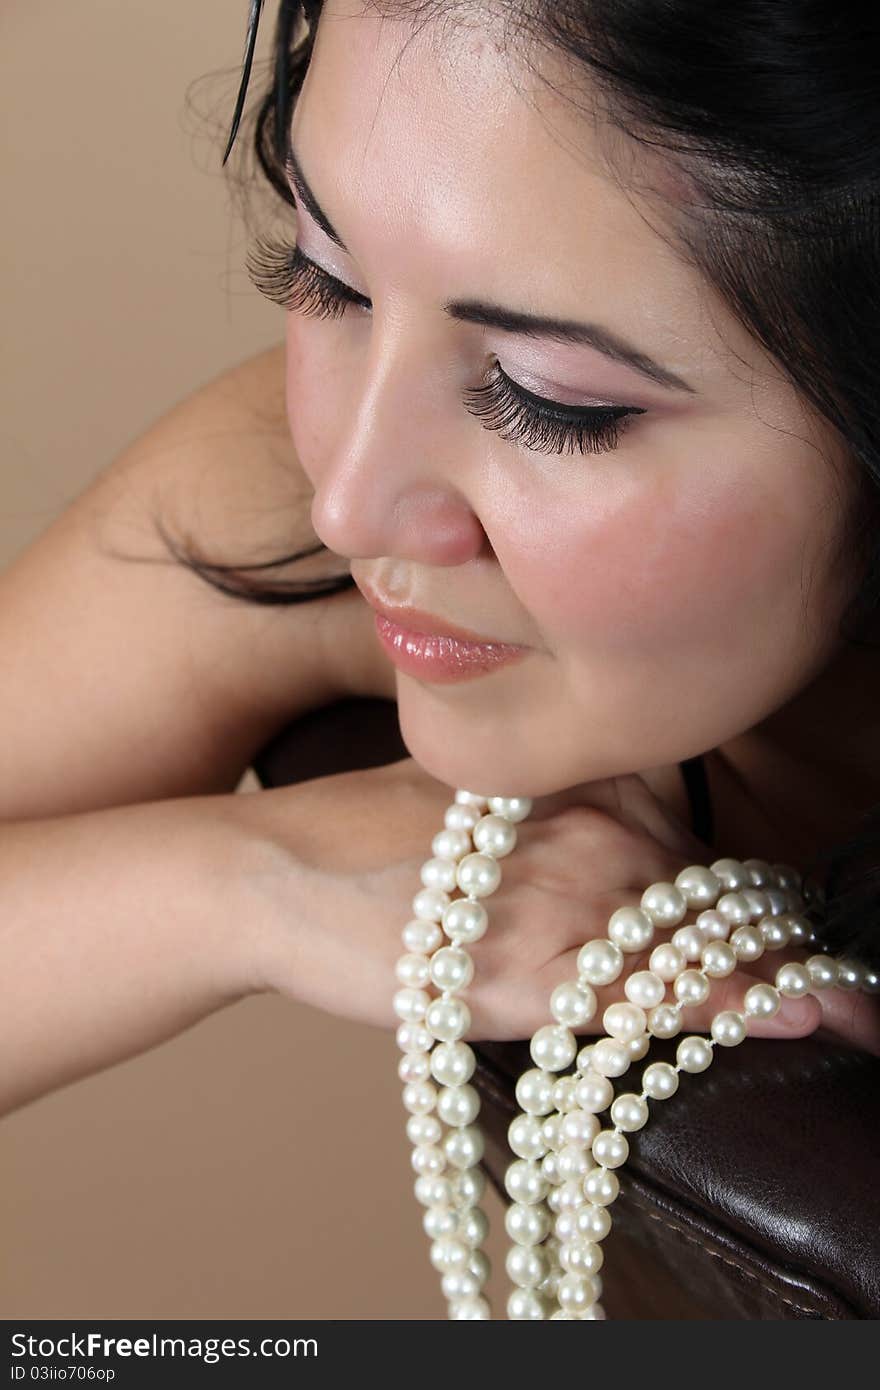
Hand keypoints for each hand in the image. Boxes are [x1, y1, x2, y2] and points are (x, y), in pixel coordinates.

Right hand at [255, 757, 878, 1054]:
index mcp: (588, 777)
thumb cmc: (371, 841)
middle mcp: (596, 828)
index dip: (769, 894)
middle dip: (791, 948)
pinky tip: (807, 1013)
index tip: (823, 941)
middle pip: (726, 897)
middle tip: (866, 1001)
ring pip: (712, 944)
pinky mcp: (538, 974)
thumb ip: (568, 806)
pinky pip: (661, 995)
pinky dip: (742, 1006)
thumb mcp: (485, 795)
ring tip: (863, 1016)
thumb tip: (633, 838)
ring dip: (795, 982)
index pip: (710, 835)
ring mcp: (572, 898)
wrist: (277, 872)